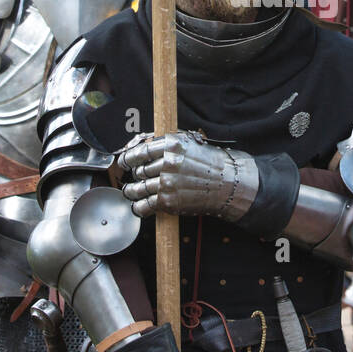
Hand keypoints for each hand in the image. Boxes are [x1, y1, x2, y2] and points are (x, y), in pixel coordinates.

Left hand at [117, 131, 257, 219]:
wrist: (228, 183)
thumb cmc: (211, 163)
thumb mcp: (189, 144)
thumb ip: (166, 145)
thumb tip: (143, 148)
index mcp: (172, 145)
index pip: (140, 151)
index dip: (127, 158)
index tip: (124, 162)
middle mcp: (167, 162)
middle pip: (139, 170)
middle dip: (134, 175)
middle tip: (134, 178)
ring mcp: (167, 182)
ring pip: (138, 188)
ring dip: (131, 192)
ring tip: (131, 192)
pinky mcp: (168, 201)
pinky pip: (144, 205)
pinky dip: (138, 207)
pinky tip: (138, 206)